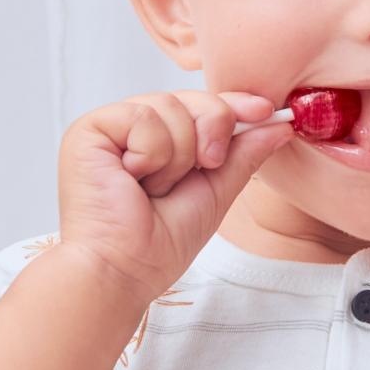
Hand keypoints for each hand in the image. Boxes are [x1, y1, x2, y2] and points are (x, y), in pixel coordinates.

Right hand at [55, 90, 294, 305]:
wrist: (124, 270)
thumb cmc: (159, 245)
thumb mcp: (215, 193)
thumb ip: (243, 155)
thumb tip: (280, 125)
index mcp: (157, 141)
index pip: (199, 106)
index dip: (233, 103)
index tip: (267, 109)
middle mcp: (130, 130)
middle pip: (190, 98)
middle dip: (211, 132)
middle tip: (206, 165)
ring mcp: (109, 127)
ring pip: (169, 105)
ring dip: (177, 156)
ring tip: (155, 188)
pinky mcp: (89, 130)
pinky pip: (142, 116)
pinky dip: (151, 153)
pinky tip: (133, 179)